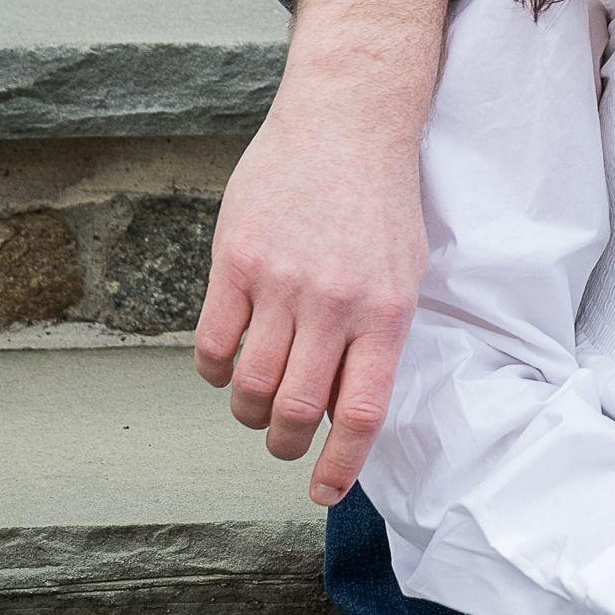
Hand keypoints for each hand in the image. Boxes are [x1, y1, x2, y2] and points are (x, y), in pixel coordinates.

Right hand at [193, 0, 451, 503]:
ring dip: (248, 413)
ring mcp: (280, 282)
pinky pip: (211, 342)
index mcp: (386, 314)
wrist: (348, 121)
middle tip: (283, 443)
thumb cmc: (381, 203)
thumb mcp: (403, 273)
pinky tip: (226, 367)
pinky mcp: (235, 259)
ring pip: (248, 385)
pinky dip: (214, 372)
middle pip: (293, 409)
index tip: (323, 492)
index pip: (360, 414)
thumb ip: (376, 340)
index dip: (338, 466)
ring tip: (256, 408)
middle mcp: (334, 304)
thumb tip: (339, 411)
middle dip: (284, 444)